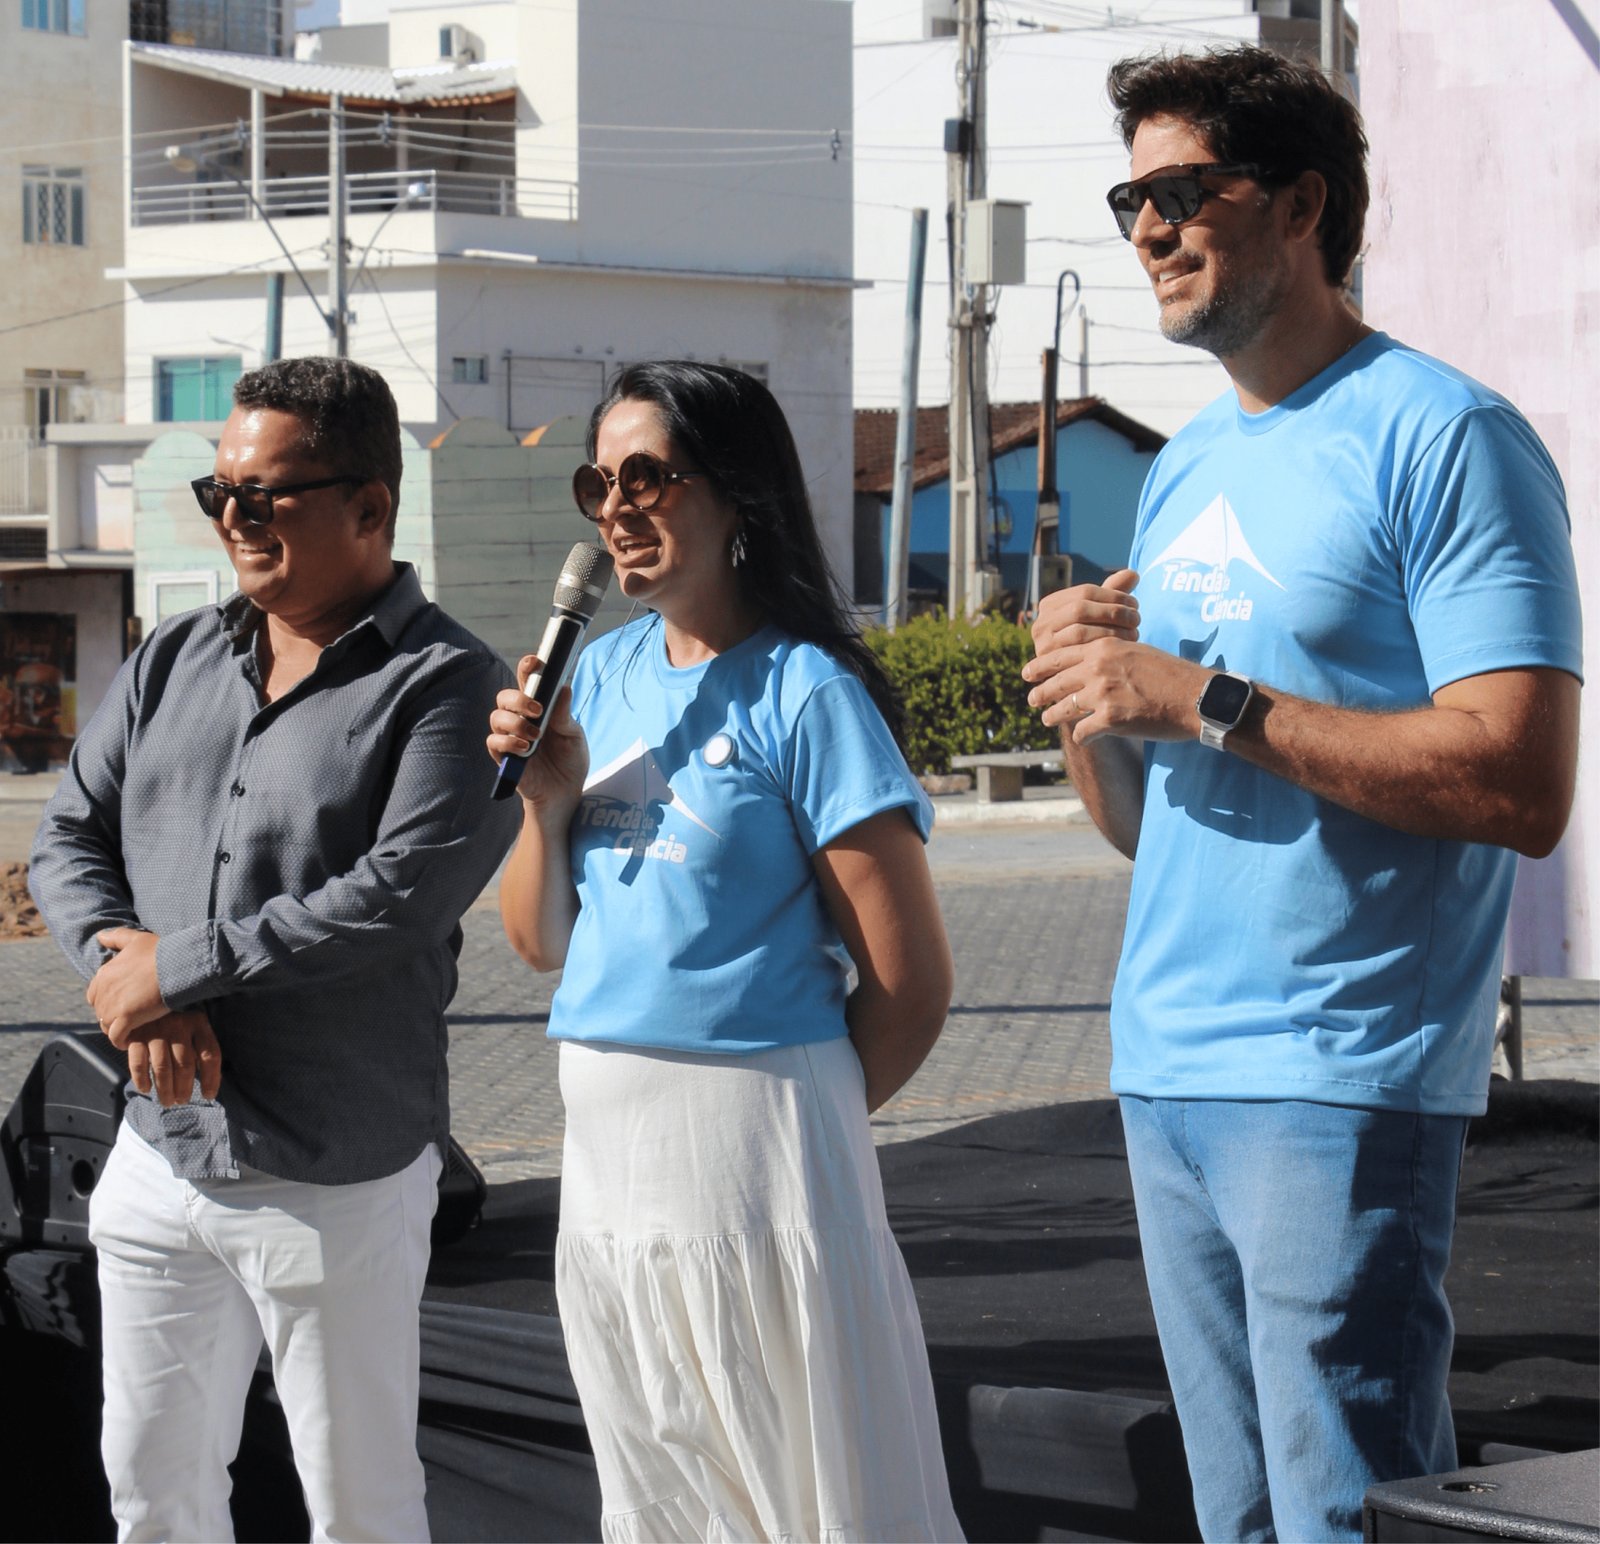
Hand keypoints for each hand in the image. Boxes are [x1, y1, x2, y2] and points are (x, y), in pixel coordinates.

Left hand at [88, 928, 169, 1043]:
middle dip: (111, 1016)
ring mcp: (113, 1005)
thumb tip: (99, 936)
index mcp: (104, 973)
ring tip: (130, 1032)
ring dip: (116, 1030)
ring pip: (106, 1025)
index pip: (94, 994)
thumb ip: (117, 937)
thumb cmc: (161, 951)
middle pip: (100, 1011)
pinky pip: (116, 1037)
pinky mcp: (126, 1018)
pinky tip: (129, 1042)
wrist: (176, 964)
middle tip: (128, 1019)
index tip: (122, 1003)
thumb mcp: (137, 939)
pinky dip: (121, 1041)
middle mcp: (104, 990)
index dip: (107, 1000)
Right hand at [125, 1010, 222, 1107]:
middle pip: (185, 1065)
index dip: (211, 1079)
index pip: (210, 1055)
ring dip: (165, 1089)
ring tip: (168, 1101)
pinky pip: (138, 1064)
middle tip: (183, 1101)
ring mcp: (156, 1030)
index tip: (208, 1096)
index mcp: (198, 1023)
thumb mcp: (193, 1030)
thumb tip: (210, 1086)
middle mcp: (178, 1025)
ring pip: (163, 1068)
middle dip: (185, 1088)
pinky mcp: (135, 1036)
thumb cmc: (175, 1025)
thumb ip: (200, 1051)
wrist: (141, 1004)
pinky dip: (142, 1080)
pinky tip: (146, 1089)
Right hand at [485, 658, 588, 811]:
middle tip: (538, 709)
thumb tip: (564, 687)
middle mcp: (520, 719)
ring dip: (515, 722)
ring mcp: (510, 737)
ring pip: (496, 717)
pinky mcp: (504, 758)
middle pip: (505, 697)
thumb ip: (565, 714)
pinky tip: (525, 748)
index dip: (527, 668)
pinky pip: (494, 742)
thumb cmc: (570, 761)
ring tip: (535, 735)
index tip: (535, 661)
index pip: (526, 682)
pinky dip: (507, 742)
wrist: (566, 794)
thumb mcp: (574, 736)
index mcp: (538, 708)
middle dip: (518, 699)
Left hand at [1022, 569, 1202, 741]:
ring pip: (1064, 708)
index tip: (1028, 673)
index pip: (1060, 654)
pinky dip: (1082, 738)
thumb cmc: (1171, 674)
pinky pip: (1083, 732)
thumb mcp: (1135, 651)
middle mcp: (1098, 667)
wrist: (1195, 696)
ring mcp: (1102, 693)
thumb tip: (1090, 660)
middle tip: (1032, 699)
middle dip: (1041, 693)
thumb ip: (1109, 654)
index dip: (1041, 666)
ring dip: (1053, 715)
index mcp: (1103, 647)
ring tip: (1047, 719)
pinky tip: (1082, 739)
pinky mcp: (1110, 719)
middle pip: (1056, 681)